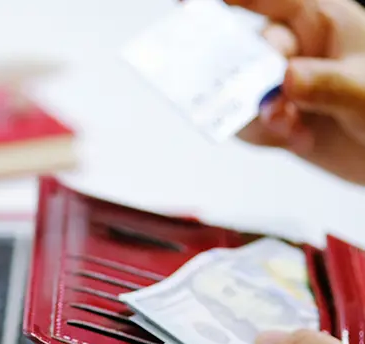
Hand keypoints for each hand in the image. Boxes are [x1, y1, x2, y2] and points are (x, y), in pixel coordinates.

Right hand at [228, 0, 364, 184]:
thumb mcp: (364, 92)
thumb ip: (325, 84)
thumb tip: (285, 79)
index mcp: (322, 21)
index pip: (268, 1)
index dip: (230, 2)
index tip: (186, 6)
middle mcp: (298, 49)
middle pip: (249, 54)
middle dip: (254, 84)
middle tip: (278, 108)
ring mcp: (284, 86)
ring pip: (242, 95)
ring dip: (261, 118)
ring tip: (295, 131)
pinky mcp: (278, 119)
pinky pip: (249, 125)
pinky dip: (264, 137)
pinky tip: (296, 140)